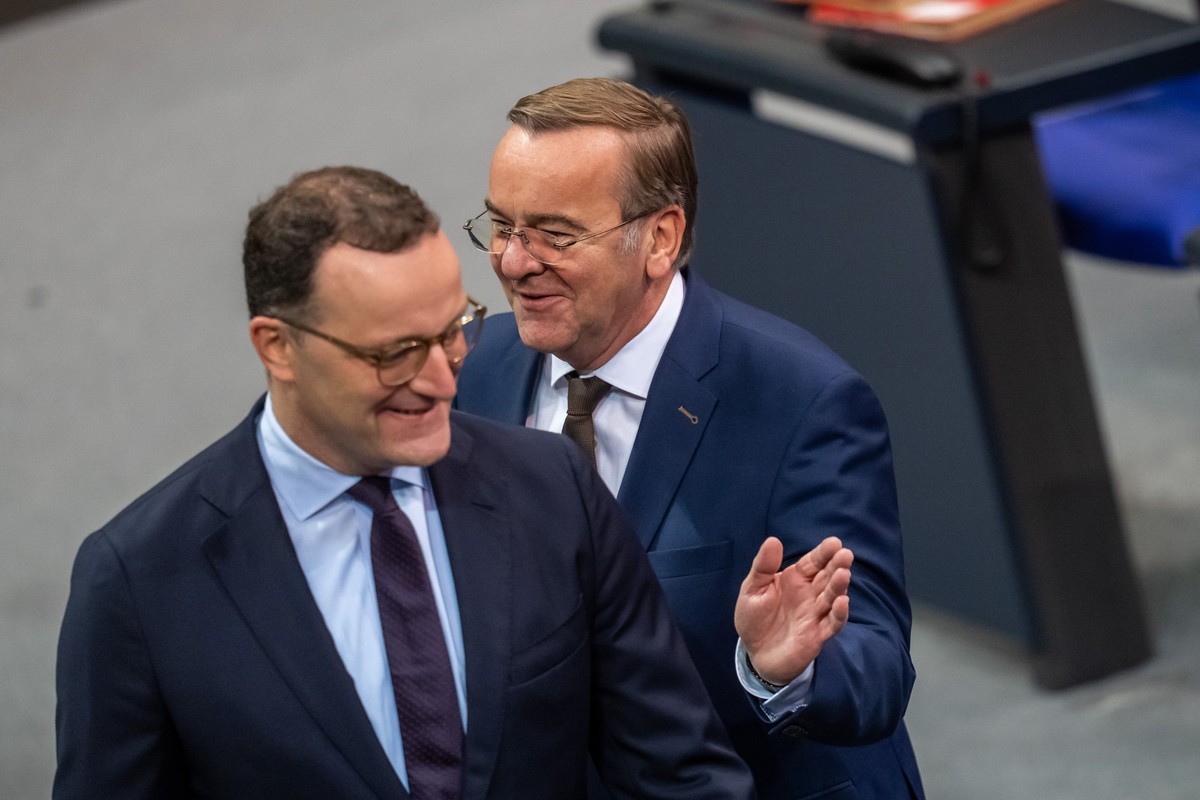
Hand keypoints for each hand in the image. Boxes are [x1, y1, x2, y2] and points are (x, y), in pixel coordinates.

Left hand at [735, 536, 852, 685]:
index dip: (823, 553)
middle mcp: (809, 594)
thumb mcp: (752, 589)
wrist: (756, 654)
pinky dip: (839, 614)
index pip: (812, 563)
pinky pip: (832, 624)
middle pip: (826, 577)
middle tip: (845, 554)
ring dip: (839, 586)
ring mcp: (815, 614)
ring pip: (831, 598)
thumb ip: (763, 567)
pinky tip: (842, 602)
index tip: (834, 543)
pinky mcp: (818, 635)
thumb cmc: (755, 618)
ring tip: (843, 574)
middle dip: (837, 565)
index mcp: (795, 579)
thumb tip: (773, 540)